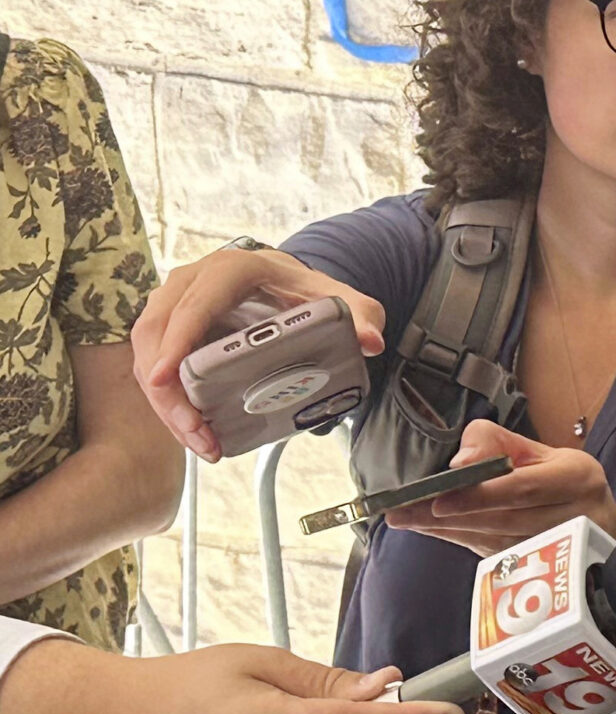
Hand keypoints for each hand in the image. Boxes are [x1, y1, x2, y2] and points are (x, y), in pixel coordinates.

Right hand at [130, 247, 386, 461]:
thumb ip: (361, 314)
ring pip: (147, 354)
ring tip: (201, 443)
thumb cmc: (307, 291)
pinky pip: (155, 366)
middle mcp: (191, 282)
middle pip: (158, 334)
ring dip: (166, 404)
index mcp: (230, 270)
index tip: (165, 380)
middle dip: (169, 390)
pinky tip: (195, 432)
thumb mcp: (339, 299)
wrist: (286, 283)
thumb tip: (370, 341)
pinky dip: (170, 402)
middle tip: (197, 432)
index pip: (195, 305)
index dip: (176, 342)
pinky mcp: (169, 329)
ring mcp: (173, 305)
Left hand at [383, 419, 615, 557]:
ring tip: (409, 521)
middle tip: (403, 513)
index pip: (522, 488)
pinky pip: (501, 558)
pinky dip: (464, 544)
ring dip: (451, 533)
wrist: (601, 530)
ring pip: (501, 543)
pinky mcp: (551, 572)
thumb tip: (460, 461)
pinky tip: (436, 534)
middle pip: (506, 519)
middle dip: (450, 517)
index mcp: (577, 478)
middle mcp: (578, 515)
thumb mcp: (538, 452)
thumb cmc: (563, 484)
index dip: (479, 496)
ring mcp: (568, 550)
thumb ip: (495, 442)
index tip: (437, 500)